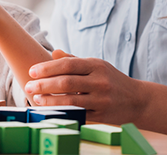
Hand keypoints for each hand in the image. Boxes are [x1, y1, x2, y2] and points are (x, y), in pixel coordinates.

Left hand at [25, 49, 145, 124]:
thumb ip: (74, 60)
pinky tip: (51, 110)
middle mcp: (100, 81)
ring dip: (50, 100)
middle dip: (44, 84)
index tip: (32, 72)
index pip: (67, 65)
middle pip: (66, 82)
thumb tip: (53, 52)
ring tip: (36, 98)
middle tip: (28, 85)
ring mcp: (101, 99)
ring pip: (71, 100)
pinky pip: (78, 114)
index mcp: (96, 65)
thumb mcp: (96, 65)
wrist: (138, 100)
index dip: (47, 68)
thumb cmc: (111, 80)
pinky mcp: (102, 115)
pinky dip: (63, 112)